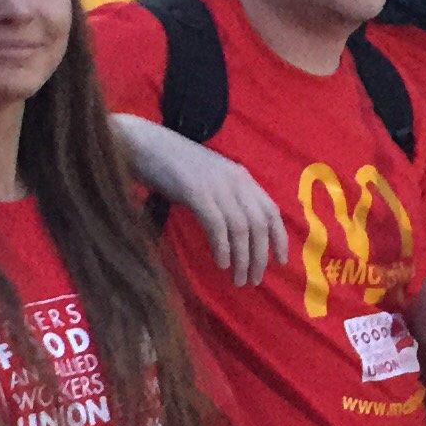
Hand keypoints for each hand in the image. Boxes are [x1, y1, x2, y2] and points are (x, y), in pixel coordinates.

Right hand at [114, 116, 286, 285]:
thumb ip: (227, 200)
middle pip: (259, 224)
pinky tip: (221, 264)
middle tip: (253, 280)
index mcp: (241, 177)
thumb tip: (239, 235)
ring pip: (241, 228)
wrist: (145, 145)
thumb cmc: (173, 167)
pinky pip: (217, 225)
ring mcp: (216, 185)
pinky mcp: (196, 192)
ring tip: (238, 280)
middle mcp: (235, 180)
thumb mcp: (211, 180)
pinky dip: (222, 247)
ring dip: (242, 259)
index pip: (271, 210)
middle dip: (259, 256)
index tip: (281, 262)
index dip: (279, 238)